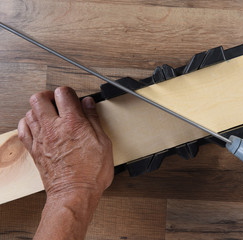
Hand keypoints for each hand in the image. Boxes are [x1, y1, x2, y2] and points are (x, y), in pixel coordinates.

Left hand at [17, 86, 113, 238]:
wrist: (74, 194)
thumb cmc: (91, 173)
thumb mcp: (103, 143)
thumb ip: (94, 120)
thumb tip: (89, 104)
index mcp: (73, 123)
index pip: (64, 93)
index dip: (69, 92)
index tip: (74, 98)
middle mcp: (53, 128)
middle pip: (40, 98)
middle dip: (49, 95)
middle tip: (58, 101)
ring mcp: (41, 139)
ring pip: (29, 111)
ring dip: (40, 109)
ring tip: (50, 114)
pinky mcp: (34, 150)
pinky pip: (22, 128)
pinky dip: (28, 122)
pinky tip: (38, 125)